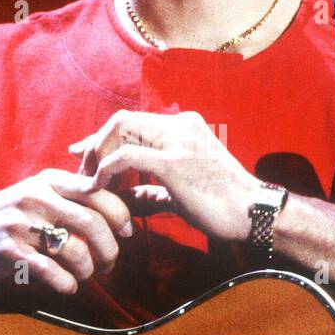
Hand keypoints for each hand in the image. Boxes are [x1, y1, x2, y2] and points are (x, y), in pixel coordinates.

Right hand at [0, 168, 132, 294]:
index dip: (121, 215)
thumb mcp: (36, 193)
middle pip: (92, 223)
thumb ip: (71, 195)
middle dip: (110, 249)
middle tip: (111, 264)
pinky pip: (51, 272)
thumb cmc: (8, 217)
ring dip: (88, 269)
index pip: (98, 192)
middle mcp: (36, 198)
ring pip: (75, 250)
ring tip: (85, 276)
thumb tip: (116, 203)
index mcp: (48, 181)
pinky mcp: (10, 252)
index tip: (127, 233)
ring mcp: (22, 224)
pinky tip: (67, 286)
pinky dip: (66, 283)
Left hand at [69, 110, 259, 242]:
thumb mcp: (180, 194)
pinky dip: (106, 170)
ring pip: (119, 130)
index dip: (102, 137)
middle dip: (94, 145)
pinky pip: (126, 157)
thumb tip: (126, 199)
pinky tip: (98, 189)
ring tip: (89, 182)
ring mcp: (177, 140)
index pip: (132, 122)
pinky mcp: (173, 161)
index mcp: (183, 127)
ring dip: (97, 155)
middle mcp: (179, 125)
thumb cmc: (221, 206)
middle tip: (82, 174)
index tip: (82, 154)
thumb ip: (152, 192)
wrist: (252, 213)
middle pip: (120, 121)